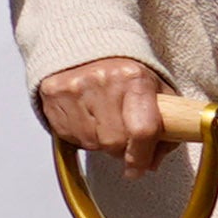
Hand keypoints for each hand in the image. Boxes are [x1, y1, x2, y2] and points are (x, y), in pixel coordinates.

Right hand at [36, 54, 173, 172]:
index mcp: (135, 78)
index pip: (142, 129)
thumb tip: (150, 164)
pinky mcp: (53, 94)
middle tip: (123, 140)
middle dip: (120, 149)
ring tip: (103, 123)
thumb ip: (164, 128)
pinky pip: (69, 135)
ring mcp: (75, 88)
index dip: (141, 156)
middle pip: (114, 141)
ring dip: (99, 142)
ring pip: (91, 142)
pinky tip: (85, 118)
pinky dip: (80, 135)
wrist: (87, 49)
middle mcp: (104, 80)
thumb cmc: (125, 75)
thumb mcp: (156, 92)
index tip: (138, 169)